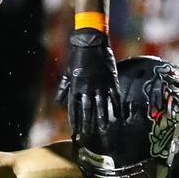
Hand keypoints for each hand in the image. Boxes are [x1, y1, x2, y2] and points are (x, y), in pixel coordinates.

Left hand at [57, 28, 120, 144]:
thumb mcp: (68, 72)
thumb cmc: (77, 57)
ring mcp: (100, 85)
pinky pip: (115, 97)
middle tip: (88, 135)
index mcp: (75, 86)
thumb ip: (64, 88)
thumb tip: (59, 103)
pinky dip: (117, 106)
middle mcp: (87, 88)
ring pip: (102, 106)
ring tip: (104, 129)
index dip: (74, 120)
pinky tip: (119, 115)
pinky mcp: (111, 80)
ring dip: (103, 119)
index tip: (75, 130)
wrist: (90, 42)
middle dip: (87, 124)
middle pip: (87, 110)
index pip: (74, 108)